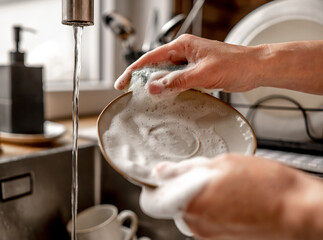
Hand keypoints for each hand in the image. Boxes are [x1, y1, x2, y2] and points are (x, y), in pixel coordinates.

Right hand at [115, 34, 261, 93]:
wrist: (255, 69)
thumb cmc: (235, 64)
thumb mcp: (203, 73)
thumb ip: (177, 81)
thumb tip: (155, 87)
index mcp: (183, 46)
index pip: (152, 58)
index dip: (135, 70)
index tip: (124, 82)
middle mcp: (185, 53)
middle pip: (157, 66)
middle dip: (143, 78)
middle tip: (130, 91)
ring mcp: (191, 63)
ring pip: (167, 74)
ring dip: (157, 85)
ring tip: (145, 96)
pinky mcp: (197, 73)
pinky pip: (178, 81)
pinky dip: (170, 88)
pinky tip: (166, 97)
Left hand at [140, 154, 322, 239]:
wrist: (298, 211)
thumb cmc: (268, 186)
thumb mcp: (223, 163)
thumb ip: (186, 168)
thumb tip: (162, 170)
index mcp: (190, 203)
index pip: (152, 200)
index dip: (154, 185)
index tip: (160, 176)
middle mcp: (195, 225)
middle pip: (171, 205)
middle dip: (181, 188)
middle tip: (202, 174)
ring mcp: (208, 235)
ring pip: (189, 212)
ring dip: (198, 197)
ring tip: (222, 185)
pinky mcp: (221, 239)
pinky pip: (205, 221)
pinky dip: (211, 208)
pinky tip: (230, 197)